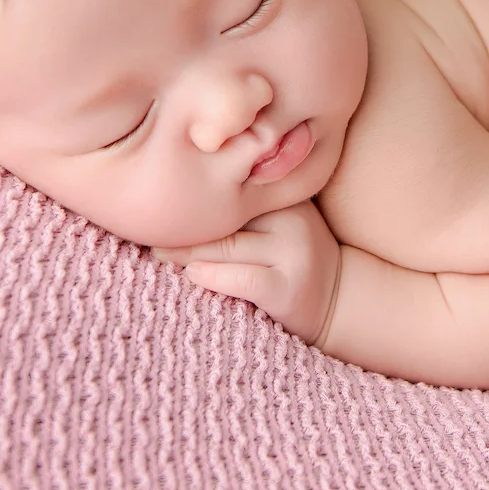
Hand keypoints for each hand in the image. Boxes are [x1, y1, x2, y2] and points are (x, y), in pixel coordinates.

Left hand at [152, 201, 342, 346]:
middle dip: (183, 226)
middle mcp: (292, 217)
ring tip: (159, 253)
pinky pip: (237, 278)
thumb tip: (176, 197)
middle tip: (147, 228)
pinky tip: (190, 275)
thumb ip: (244, 206)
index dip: (193, 196)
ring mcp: (293, 253)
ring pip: (224, 247)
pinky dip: (208, 276)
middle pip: (223, 217)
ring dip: (185, 253)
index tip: (159, 200)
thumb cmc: (292, 257)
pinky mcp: (287, 289)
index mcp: (286, 195)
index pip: (231, 188)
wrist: (341, 301)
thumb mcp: (276, 221)